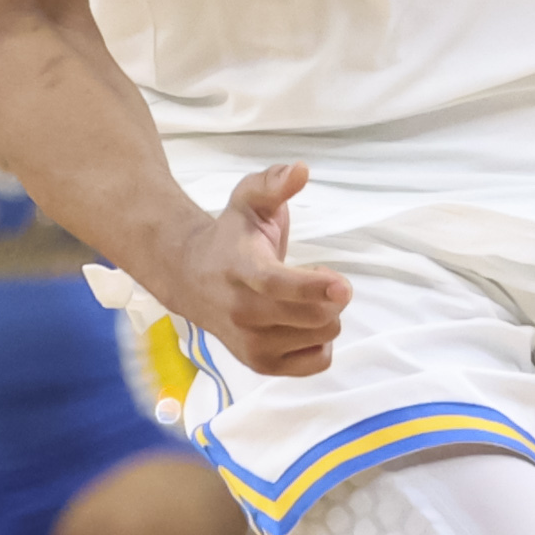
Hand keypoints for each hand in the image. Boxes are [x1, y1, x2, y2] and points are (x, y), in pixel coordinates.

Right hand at [168, 164, 354, 377]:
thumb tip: (300, 170)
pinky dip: (321, 342)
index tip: (343, 286)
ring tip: (303, 298)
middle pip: (312, 316)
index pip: (276, 285)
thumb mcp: (248, 200)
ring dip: (326, 314)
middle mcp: (242, 312)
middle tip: (321, 276)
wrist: (191, 279)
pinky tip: (302, 322)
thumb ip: (274, 183)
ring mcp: (250, 344)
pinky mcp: (260, 365)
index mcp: (240, 268)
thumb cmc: (230, 237)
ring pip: (322, 336)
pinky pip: (318, 361)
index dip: (312, 287)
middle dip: (332, 295)